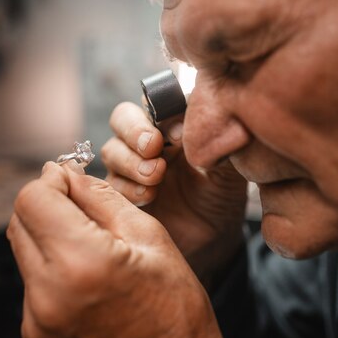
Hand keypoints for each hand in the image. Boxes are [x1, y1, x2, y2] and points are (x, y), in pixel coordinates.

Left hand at [7, 161, 229, 337]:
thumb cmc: (174, 313)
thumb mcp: (149, 237)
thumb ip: (101, 198)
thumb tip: (69, 175)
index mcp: (82, 262)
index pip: (33, 198)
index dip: (50, 179)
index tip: (68, 177)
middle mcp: (50, 292)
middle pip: (20, 219)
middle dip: (46, 202)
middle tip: (78, 204)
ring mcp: (37, 318)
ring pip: (22, 248)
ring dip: (46, 232)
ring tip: (86, 241)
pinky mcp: (35, 332)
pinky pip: (30, 281)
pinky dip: (50, 266)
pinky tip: (82, 273)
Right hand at [101, 102, 246, 282]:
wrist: (212, 236)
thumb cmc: (220, 193)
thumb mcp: (228, 167)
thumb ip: (216, 143)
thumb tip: (195, 123)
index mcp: (171, 123)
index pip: (152, 102)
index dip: (159, 113)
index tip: (177, 136)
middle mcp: (146, 139)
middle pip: (121, 118)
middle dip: (134, 131)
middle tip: (154, 149)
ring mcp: (129, 165)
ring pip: (111, 149)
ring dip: (131, 161)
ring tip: (156, 178)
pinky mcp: (120, 194)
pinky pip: (109, 184)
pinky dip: (126, 188)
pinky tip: (148, 197)